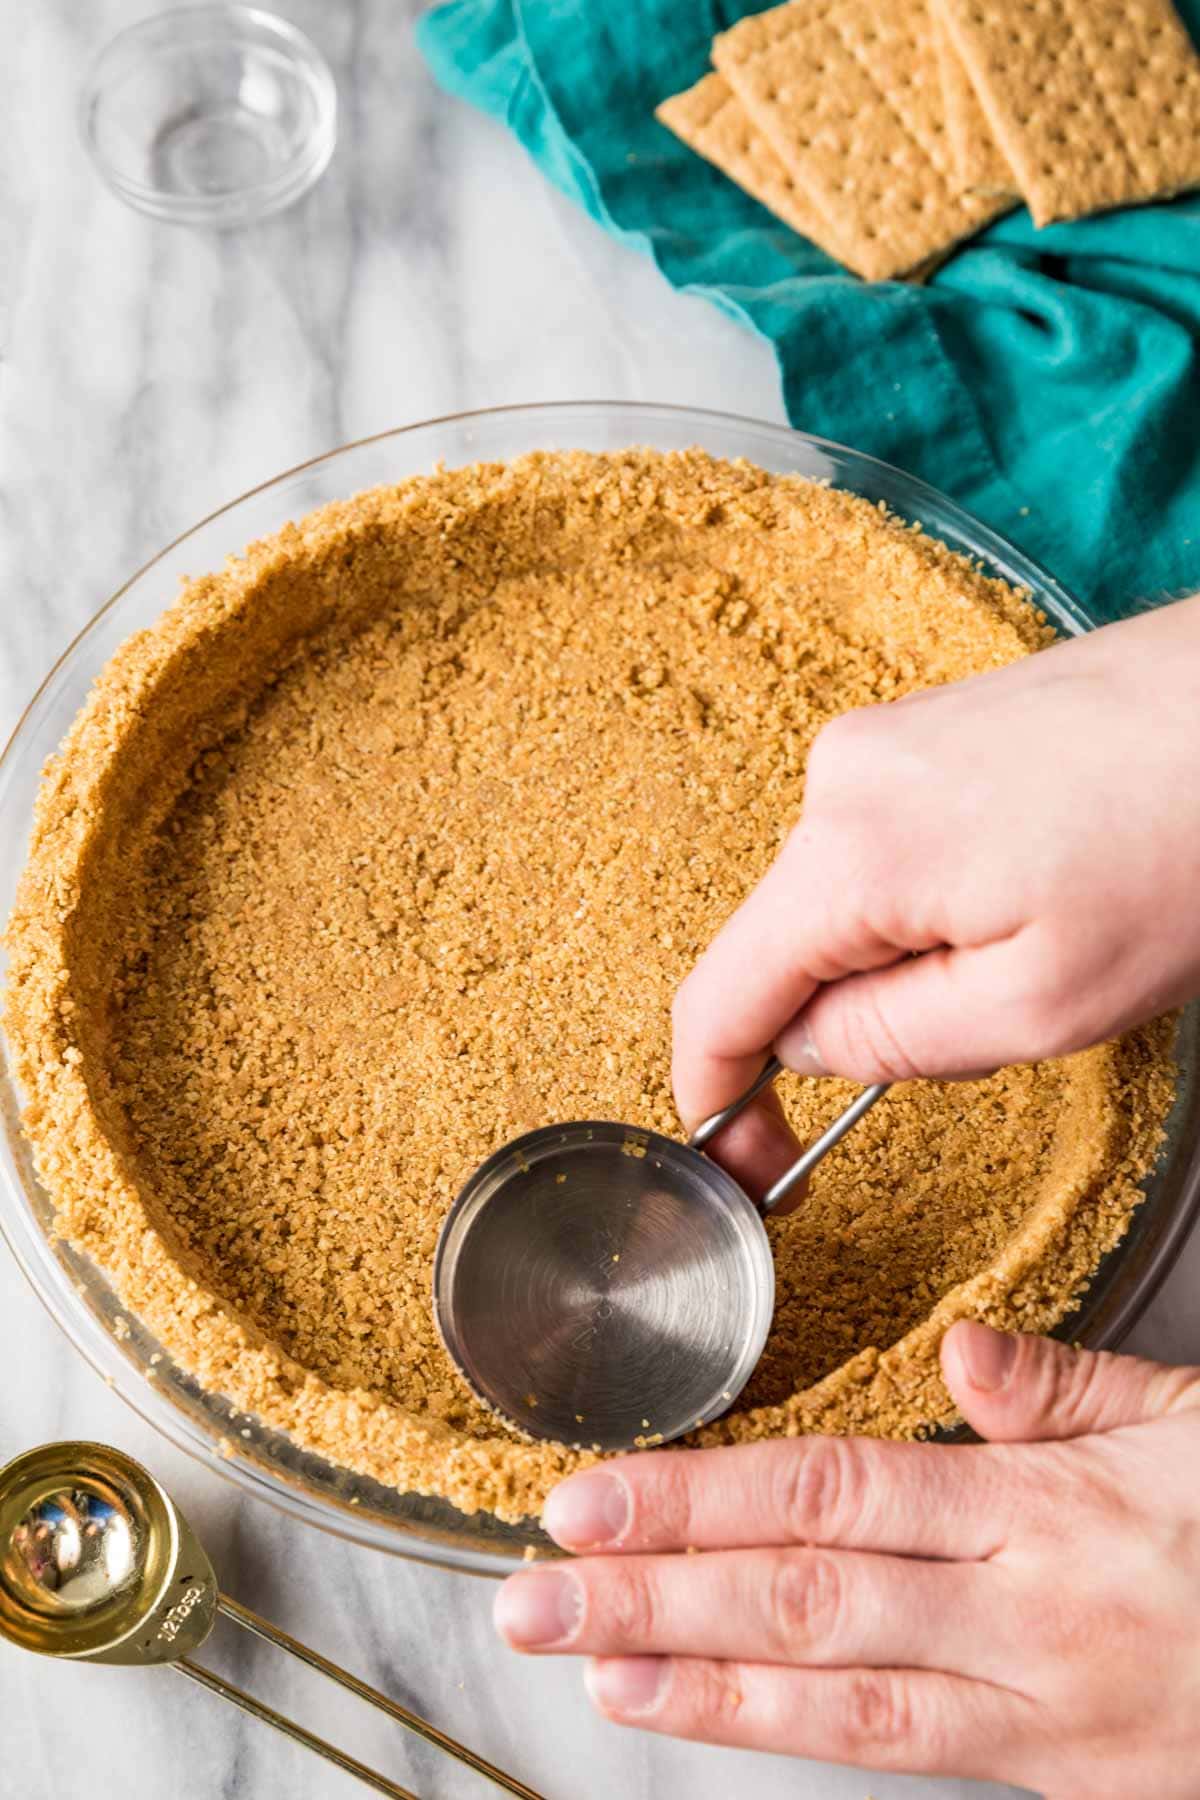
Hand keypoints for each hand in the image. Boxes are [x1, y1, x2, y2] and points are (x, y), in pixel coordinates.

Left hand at [494, 1326, 1199, 1796]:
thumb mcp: (1190, 1422)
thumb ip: (1063, 1387)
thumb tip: (960, 1352)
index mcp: (1044, 1511)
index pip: (833, 1496)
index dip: (701, 1501)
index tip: (593, 1498)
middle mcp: (1020, 1615)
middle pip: (806, 1601)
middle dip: (654, 1598)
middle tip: (534, 1598)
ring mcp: (1030, 1708)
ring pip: (833, 1698)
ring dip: (691, 1679)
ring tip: (582, 1664)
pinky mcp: (1045, 1773)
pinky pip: (896, 1755)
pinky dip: (778, 1732)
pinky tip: (695, 1708)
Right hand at [669, 594, 1199, 1203]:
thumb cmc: (1190, 840)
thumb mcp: (1045, 1002)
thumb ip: (895, 1043)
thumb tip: (808, 1046)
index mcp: (850, 850)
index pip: (719, 998)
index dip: (714, 1095)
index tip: (742, 1160)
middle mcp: (841, 775)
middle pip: (785, 945)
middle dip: (853, 1016)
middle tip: (986, 1036)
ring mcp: (885, 736)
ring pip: (846, 897)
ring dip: (908, 952)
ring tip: (1046, 938)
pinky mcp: (930, 722)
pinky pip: (890, 842)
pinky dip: (936, 896)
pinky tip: (1039, 887)